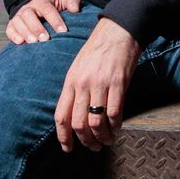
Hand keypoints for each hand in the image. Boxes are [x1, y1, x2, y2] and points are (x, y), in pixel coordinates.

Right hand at [5, 0, 81, 43]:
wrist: (36, 10)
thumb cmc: (53, 8)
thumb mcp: (63, 2)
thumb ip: (72, 2)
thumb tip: (76, 10)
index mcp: (41, 1)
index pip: (47, 9)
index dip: (55, 19)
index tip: (63, 31)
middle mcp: (28, 8)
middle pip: (29, 15)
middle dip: (37, 27)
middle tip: (45, 39)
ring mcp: (19, 16)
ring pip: (18, 22)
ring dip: (26, 32)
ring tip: (34, 42)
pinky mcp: (12, 25)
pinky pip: (9, 29)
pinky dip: (13, 35)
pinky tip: (20, 42)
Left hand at [55, 17, 140, 151]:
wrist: (117, 30)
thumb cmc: (98, 49)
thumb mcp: (78, 68)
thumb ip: (75, 90)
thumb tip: (74, 115)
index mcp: (70, 82)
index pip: (61, 116)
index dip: (63, 136)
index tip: (68, 148)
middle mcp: (83, 84)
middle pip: (78, 123)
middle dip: (85, 141)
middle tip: (93, 147)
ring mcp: (101, 84)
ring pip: (96, 121)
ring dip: (102, 137)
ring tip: (107, 141)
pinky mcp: (118, 83)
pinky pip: (115, 112)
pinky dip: (116, 125)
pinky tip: (117, 127)